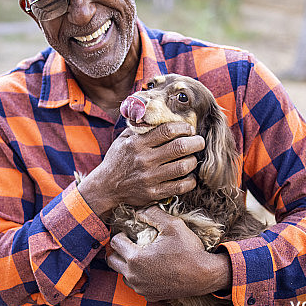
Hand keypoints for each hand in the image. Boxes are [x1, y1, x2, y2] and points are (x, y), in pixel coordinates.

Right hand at [78, 122, 204, 216]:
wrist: (105, 187)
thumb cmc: (117, 160)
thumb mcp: (123, 139)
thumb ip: (139, 128)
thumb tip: (154, 112)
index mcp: (138, 143)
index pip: (168, 131)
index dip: (184, 128)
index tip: (189, 129)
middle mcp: (144, 160)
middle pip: (180, 147)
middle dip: (196, 142)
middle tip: (200, 142)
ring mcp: (149, 178)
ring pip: (183, 167)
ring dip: (193, 161)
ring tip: (192, 159)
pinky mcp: (153, 193)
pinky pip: (180, 187)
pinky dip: (190, 181)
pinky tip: (189, 177)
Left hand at [106, 206, 230, 301]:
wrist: (205, 276)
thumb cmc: (189, 250)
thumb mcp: (173, 225)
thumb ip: (153, 214)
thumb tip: (139, 211)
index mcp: (135, 258)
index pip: (114, 243)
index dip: (121, 234)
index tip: (129, 233)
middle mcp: (134, 276)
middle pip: (112, 261)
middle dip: (118, 251)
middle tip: (130, 244)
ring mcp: (141, 288)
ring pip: (123, 275)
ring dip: (127, 265)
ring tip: (140, 256)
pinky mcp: (149, 296)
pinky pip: (136, 286)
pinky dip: (139, 277)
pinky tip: (151, 269)